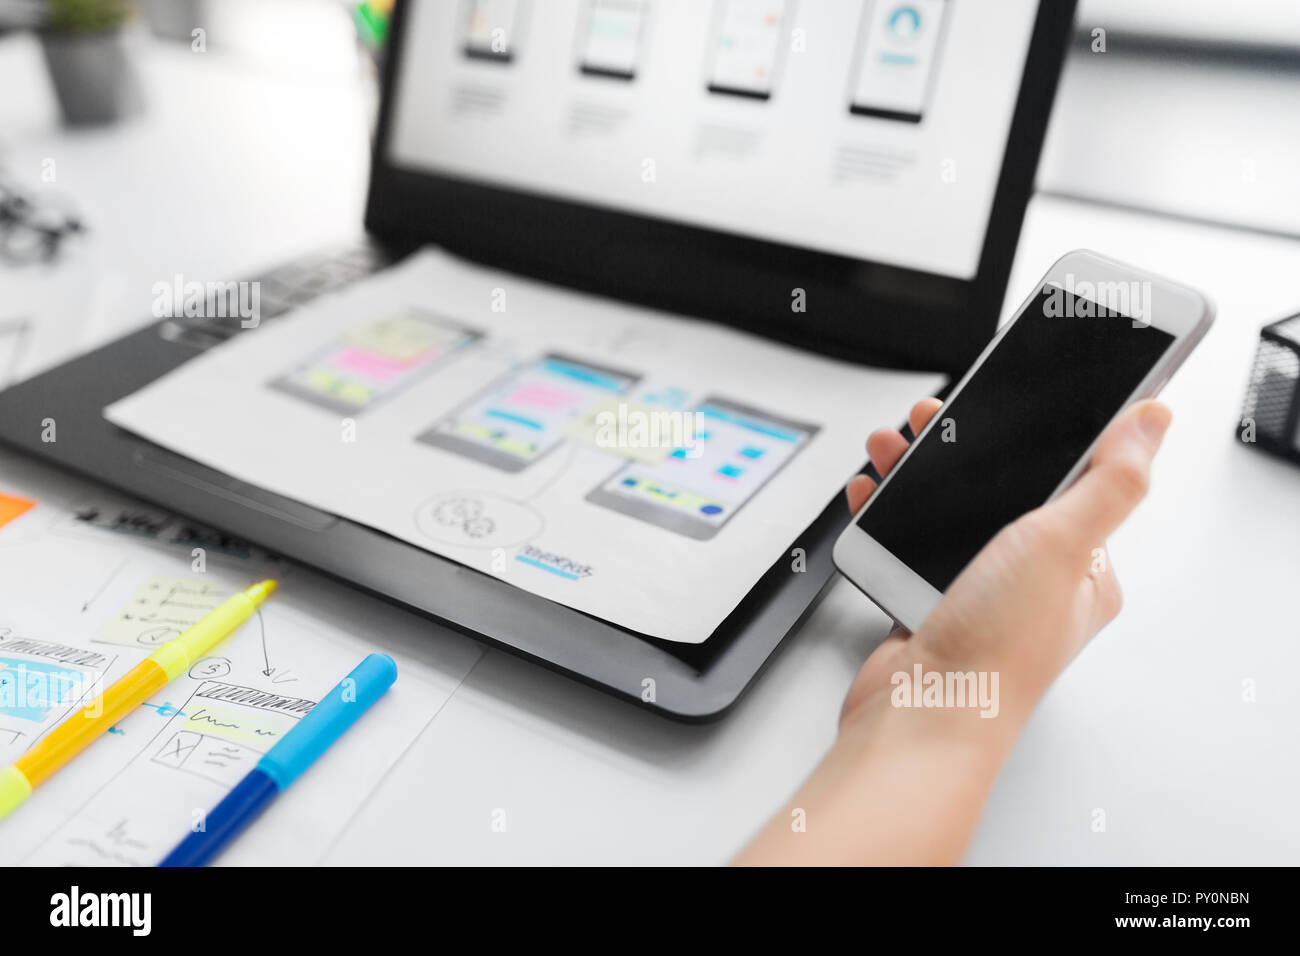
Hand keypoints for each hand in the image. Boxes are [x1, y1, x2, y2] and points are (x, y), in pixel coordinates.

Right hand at [840, 397, 1171, 728]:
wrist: (920, 715)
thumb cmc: (997, 650)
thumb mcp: (1065, 545)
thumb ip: (1109, 479)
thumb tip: (1152, 422)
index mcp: (1084, 569)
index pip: (1072, 480)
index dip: (1036, 437)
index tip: (1006, 399)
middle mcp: (1032, 581)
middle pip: (999, 490)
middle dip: (961, 450)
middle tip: (932, 419)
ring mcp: (977, 592)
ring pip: (948, 512)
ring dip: (915, 474)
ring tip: (889, 447)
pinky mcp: (926, 602)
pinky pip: (907, 542)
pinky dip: (885, 513)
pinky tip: (871, 494)